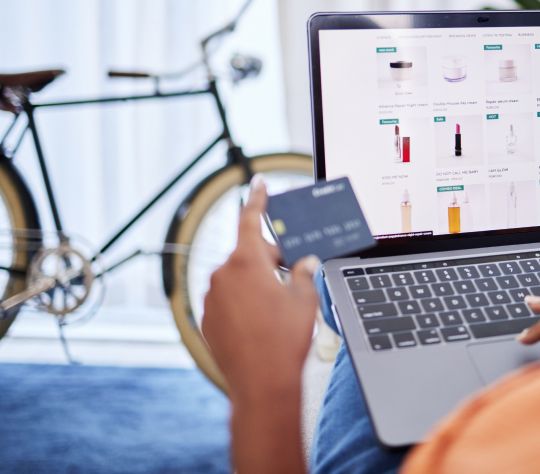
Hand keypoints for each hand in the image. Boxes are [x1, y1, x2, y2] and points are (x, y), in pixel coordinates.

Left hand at [201, 175, 318, 402]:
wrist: (262, 384)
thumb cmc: (285, 340)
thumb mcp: (305, 299)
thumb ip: (304, 273)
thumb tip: (304, 264)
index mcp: (246, 262)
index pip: (251, 219)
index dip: (258, 198)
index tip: (258, 181)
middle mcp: (223, 275)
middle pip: (249, 254)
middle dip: (270, 262)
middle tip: (292, 279)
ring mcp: (212, 297)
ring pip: (238, 279)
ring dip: (257, 285)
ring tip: (277, 311)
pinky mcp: (207, 318)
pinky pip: (228, 300)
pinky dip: (244, 304)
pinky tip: (261, 324)